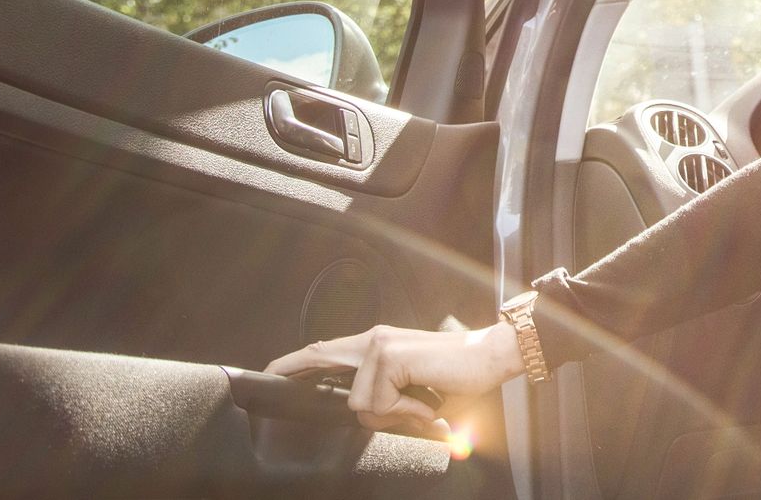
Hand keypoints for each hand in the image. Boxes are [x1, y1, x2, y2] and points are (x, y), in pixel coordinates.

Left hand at [265, 321, 524, 437]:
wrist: (492, 356)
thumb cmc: (461, 376)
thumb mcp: (417, 396)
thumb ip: (392, 405)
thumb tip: (374, 421)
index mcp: (381, 344)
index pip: (330, 350)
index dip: (299, 361)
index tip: (274, 370)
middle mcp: (376, 339)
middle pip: (321, 355)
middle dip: (292, 368)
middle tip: (268, 374)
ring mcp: (380, 346)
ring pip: (358, 403)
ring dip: (390, 417)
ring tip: (420, 406)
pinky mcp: (389, 357)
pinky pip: (377, 405)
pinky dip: (404, 413)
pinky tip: (425, 402)